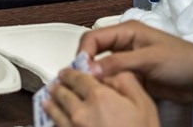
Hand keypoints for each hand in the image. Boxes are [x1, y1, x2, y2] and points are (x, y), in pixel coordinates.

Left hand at [44, 69, 159, 126]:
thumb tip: (111, 74)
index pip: (77, 78)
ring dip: (51, 102)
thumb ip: (126, 83)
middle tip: (56, 84)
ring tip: (48, 99)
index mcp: (99, 97)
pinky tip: (52, 118)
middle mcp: (81, 112)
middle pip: (63, 94)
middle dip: (59, 86)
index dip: (71, 73)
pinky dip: (52, 120)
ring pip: (55, 111)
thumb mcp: (144, 105)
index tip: (67, 72)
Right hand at [78, 21, 192, 101]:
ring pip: (102, 66)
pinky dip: (107, 85)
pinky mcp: (134, 75)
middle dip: (87, 64)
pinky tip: (107, 92)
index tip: (81, 69)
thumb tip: (91, 68)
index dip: (84, 52)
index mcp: (128, 30)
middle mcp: (125, 43)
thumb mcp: (149, 59)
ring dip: (96, 76)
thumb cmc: (185, 61)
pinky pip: (113, 79)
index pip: (94, 37)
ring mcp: (129, 60)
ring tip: (94, 87)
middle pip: (94, 51)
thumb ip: (118, 62)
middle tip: (84, 80)